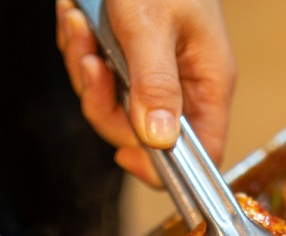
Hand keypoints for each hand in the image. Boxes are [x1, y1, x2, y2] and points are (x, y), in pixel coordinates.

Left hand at [56, 0, 235, 185]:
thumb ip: (156, 84)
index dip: (166, 167)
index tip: (127, 155)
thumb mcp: (152, 25)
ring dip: (84, 69)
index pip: (201, 154)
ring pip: (111, 106)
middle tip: (91, 64)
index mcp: (208, 83)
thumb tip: (160, 141)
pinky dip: (79, 50)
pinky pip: (96, 78)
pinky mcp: (126, 60)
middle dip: (103, 103)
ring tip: (79, 27)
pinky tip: (77, 19)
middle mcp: (183, 86)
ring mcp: (153, 74)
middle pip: (141, 135)